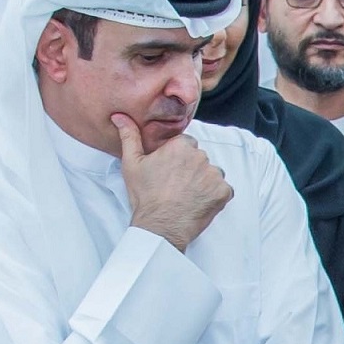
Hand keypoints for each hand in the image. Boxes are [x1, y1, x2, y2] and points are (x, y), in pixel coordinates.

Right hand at [117, 113, 232, 249]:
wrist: (160, 226)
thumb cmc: (145, 196)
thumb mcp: (131, 163)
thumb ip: (129, 136)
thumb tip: (120, 117)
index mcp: (181, 146)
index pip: (186, 145)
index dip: (177, 158)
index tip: (169, 171)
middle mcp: (201, 156)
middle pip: (200, 158)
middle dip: (191, 169)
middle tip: (176, 185)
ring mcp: (214, 175)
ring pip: (212, 173)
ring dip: (204, 182)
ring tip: (187, 195)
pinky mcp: (224, 192)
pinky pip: (223, 190)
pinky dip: (214, 196)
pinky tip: (199, 202)